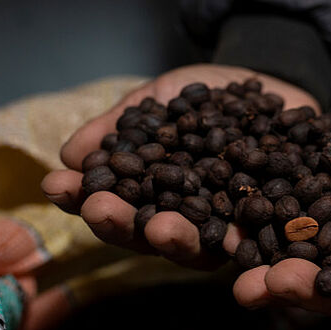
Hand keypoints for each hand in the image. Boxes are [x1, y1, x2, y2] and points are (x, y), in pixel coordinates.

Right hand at [41, 64, 319, 268]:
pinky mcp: (271, 228)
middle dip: (121, 224)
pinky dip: (243, 240)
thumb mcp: (159, 98)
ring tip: (159, 228)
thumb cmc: (207, 97)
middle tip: (100, 210)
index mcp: (151, 196)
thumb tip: (69, 154)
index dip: (82, 197)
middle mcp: (185, 221)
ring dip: (175, 240)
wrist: (272, 82)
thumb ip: (122, 124)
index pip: (112, 203)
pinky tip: (232, 235)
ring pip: (198, 246)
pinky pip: (258, 240)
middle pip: (147, 235)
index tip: (58, 186)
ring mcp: (227, 228)